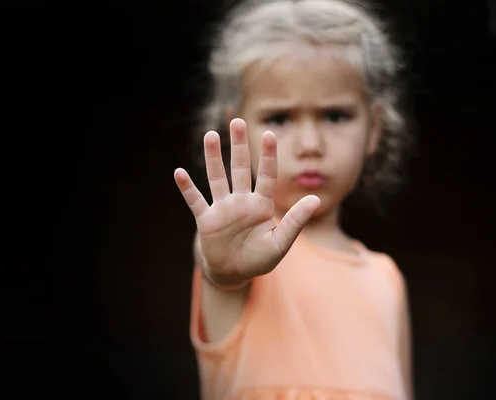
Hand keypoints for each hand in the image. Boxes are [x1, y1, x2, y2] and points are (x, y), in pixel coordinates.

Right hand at [174, 118, 319, 286]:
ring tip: (211, 135)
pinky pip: (196, 201)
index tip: (269, 134)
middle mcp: (241, 201)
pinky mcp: (207, 220)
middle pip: (240, 168)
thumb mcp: (280, 243)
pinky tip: (179, 173)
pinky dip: (187, 188)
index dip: (268, 156)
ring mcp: (223, 208)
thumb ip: (295, 221)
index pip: (267, 175)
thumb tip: (316, 199)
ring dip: (213, 158)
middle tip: (237, 121)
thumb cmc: (259, 259)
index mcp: (261, 205)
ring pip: (217, 178)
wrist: (234, 274)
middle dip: (239, 146)